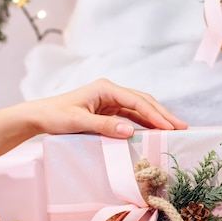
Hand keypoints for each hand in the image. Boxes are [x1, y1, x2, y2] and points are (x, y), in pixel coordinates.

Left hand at [24, 78, 187, 137]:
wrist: (39, 116)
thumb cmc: (55, 116)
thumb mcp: (78, 122)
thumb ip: (104, 127)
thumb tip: (131, 132)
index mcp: (105, 88)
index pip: (137, 101)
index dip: (155, 114)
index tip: (169, 127)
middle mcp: (111, 91)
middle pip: (143, 101)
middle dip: (163, 114)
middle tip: (182, 127)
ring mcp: (111, 100)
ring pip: (140, 108)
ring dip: (156, 119)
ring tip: (174, 130)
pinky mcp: (109, 109)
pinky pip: (132, 115)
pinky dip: (145, 123)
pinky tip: (155, 131)